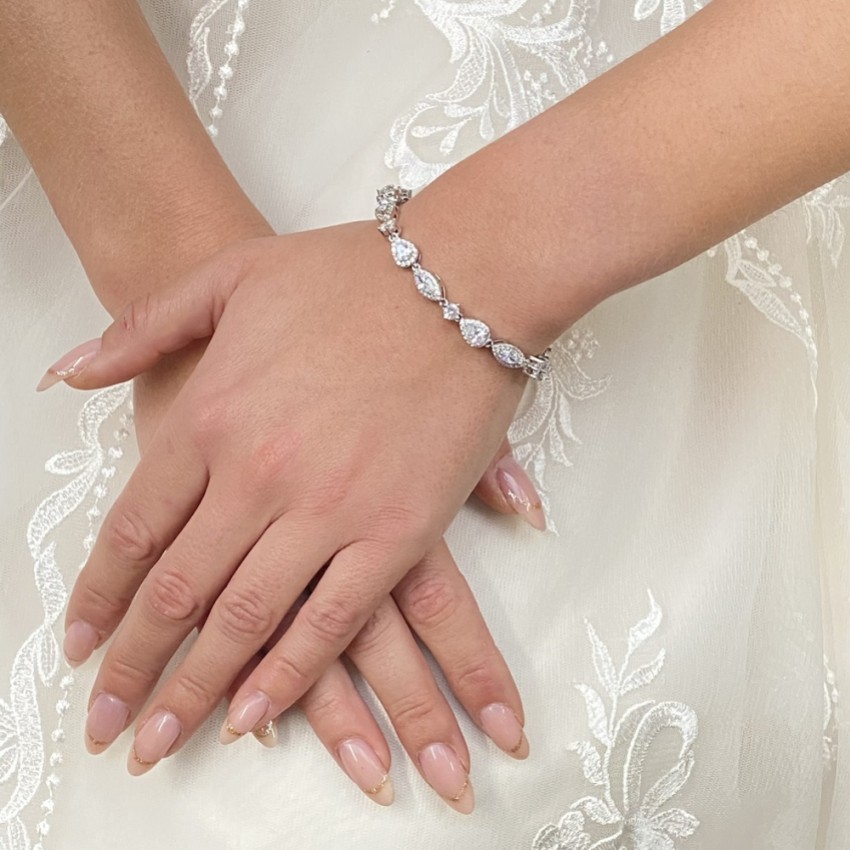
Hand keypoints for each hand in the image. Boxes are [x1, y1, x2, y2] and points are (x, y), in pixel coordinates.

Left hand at [49, 218, 545, 786]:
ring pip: (245, 620)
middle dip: (135, 666)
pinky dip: (289, 674)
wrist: (461, 279)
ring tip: (163, 743)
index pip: (134, 530)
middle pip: (177, 591)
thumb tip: (68, 371)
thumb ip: (142, 326)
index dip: (100, 597)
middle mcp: (257, 473)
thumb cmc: (350, 275)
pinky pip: (332, 620)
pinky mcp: (398, 532)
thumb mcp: (232, 276)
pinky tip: (255, 716)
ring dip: (197, 690)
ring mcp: (328, 508)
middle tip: (109, 724)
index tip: (81, 646)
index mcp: (210, 415)